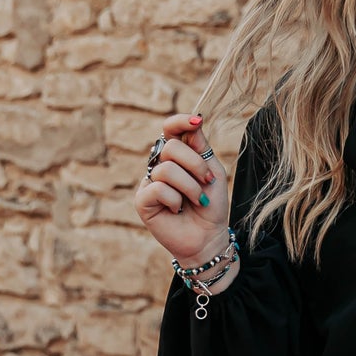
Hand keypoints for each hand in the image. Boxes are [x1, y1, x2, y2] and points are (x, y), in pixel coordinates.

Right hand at [133, 112, 231, 267]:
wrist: (209, 236)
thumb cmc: (210, 205)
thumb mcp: (212, 171)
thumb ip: (201, 147)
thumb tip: (195, 118)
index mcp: (177, 155)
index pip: (170, 129)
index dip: (180, 122)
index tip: (197, 121)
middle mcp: (160, 165)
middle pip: (171, 147)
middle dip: (195, 165)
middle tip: (206, 182)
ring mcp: (149, 182)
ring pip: (167, 169)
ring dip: (190, 187)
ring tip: (196, 200)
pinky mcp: (142, 200)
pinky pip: (158, 189)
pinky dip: (175, 200)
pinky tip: (177, 209)